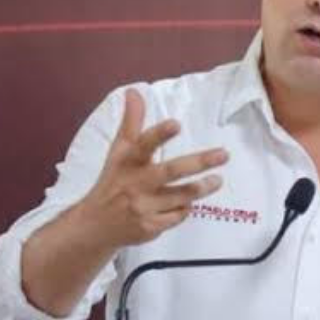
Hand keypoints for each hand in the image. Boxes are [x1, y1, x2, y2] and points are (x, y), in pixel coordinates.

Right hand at [78, 87, 226, 247]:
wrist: (95, 226)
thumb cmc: (113, 181)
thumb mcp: (118, 151)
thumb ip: (131, 122)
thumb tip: (134, 91)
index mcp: (127, 162)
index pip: (143, 145)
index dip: (159, 135)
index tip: (176, 124)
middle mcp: (135, 184)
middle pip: (171, 171)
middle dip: (199, 162)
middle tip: (224, 154)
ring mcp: (143, 207)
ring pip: (181, 195)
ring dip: (202, 187)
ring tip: (217, 180)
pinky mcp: (150, 227)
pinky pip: (178, 215)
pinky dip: (185, 208)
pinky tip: (188, 202)